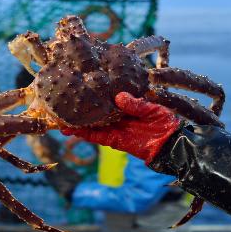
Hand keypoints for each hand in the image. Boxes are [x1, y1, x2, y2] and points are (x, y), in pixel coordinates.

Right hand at [61, 92, 180, 163]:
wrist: (171, 144)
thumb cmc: (165, 123)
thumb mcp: (151, 108)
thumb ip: (135, 103)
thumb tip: (119, 97)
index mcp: (126, 106)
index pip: (107, 98)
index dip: (95, 94)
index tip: (81, 87)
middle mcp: (117, 117)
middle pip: (95, 111)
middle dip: (81, 108)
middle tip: (63, 103)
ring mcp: (114, 129)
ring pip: (91, 124)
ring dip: (77, 122)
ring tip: (59, 118)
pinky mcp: (114, 141)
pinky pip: (96, 137)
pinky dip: (84, 133)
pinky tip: (71, 129)